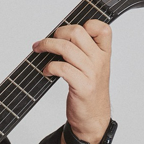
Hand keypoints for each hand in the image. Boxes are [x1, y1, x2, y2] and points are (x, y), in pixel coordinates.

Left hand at [32, 20, 111, 142]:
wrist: (93, 118)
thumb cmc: (90, 92)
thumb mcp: (94, 68)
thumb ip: (84, 51)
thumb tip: (59, 36)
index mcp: (105, 53)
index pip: (101, 27)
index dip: (84, 24)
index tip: (68, 33)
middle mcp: (100, 60)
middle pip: (77, 32)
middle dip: (57, 33)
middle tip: (47, 41)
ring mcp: (92, 73)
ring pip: (66, 48)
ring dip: (47, 46)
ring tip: (39, 50)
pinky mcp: (83, 86)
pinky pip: (61, 68)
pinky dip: (49, 67)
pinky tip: (46, 71)